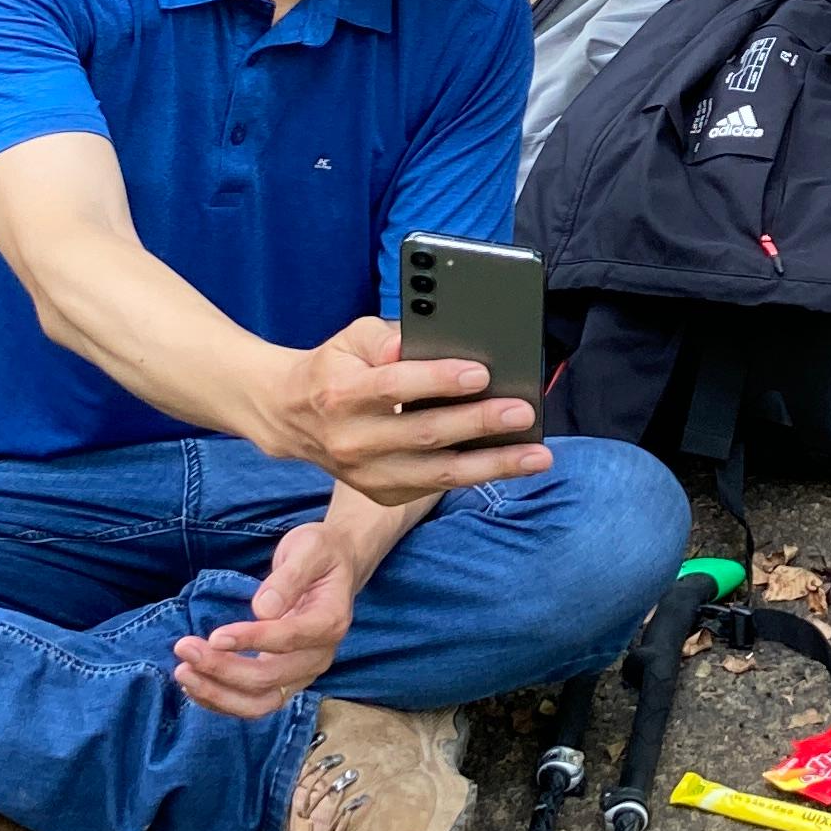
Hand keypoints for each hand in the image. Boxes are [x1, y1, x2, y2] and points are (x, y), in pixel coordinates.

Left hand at [173, 518, 362, 721]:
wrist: (334, 567)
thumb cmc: (320, 553)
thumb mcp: (308, 549)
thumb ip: (289, 577)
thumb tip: (263, 609)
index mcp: (329, 622)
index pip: (289, 639)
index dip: (251, 641)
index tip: (214, 636)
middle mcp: (319, 656)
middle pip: (269, 679)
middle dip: (222, 668)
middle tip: (184, 647)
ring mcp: (302, 673)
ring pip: (260, 703)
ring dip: (218, 694)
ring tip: (183, 673)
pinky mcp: (285, 680)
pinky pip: (253, 703)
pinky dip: (222, 700)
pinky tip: (194, 684)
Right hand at [260, 314, 549, 504]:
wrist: (293, 417)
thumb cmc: (337, 367)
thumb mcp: (351, 338)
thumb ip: (384, 337)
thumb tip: (414, 345)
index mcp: (340, 393)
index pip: (394, 386)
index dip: (438, 380)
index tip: (481, 372)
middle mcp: (351, 440)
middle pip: (423, 434)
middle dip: (479, 423)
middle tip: (523, 411)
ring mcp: (366, 474)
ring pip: (437, 473)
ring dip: (493, 465)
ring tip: (537, 455)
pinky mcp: (381, 493)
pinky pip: (436, 486)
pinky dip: (476, 475)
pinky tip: (510, 463)